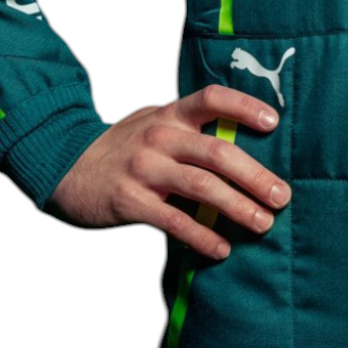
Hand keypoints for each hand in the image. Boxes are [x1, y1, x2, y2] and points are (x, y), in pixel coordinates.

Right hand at [46, 85, 287, 260]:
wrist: (65, 167)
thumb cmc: (123, 149)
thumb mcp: (154, 124)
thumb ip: (190, 132)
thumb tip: (244, 149)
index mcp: (170, 114)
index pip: (212, 99)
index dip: (245, 106)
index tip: (274, 123)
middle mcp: (159, 137)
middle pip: (217, 152)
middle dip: (255, 175)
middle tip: (282, 196)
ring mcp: (144, 169)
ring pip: (202, 187)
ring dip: (238, 207)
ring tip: (263, 223)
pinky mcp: (130, 202)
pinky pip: (174, 221)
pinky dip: (203, 236)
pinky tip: (222, 248)